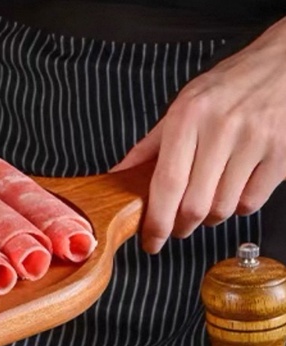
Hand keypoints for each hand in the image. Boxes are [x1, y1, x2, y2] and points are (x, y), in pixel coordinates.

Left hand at [112, 17, 285, 253]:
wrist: (284, 64)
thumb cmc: (229, 86)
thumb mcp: (184, 106)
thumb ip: (150, 145)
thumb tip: (118, 174)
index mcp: (188, 117)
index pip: (167, 183)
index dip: (156, 221)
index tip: (150, 240)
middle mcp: (221, 128)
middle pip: (194, 204)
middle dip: (181, 226)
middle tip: (176, 227)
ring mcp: (255, 141)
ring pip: (223, 208)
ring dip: (210, 217)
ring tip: (207, 201)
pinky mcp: (282, 153)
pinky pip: (251, 202)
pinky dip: (239, 206)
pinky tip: (234, 189)